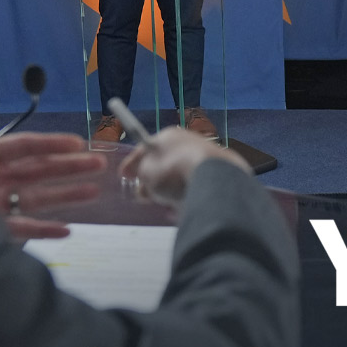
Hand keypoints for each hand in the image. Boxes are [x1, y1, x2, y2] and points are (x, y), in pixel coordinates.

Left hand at [0, 72, 105, 239]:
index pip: (23, 147)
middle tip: (98, 164)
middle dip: (69, 168)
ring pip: (37, 199)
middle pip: (39, 172)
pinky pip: (21, 230)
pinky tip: (66, 231)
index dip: (50, 145)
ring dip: (66, 196)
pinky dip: (43, 232)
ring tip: (94, 192)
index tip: (76, 143)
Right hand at [119, 127, 252, 205]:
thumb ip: (142, 177)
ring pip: (183, 179)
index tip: (124, 175)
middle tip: (146, 196)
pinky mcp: (222, 176)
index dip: (133, 163)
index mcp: (170, 136)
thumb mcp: (146, 173)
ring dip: (172, 193)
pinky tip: (183, 211)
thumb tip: (146, 186)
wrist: (212, 180)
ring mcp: (208, 158)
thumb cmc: (173, 172)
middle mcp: (190, 142)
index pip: (146, 148)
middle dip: (154, 181)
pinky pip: (199, 190)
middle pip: (166, 164)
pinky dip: (190, 200)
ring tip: (166, 205)